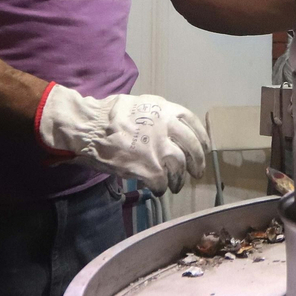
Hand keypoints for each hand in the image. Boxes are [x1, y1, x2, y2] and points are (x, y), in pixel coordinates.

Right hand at [36, 84, 209, 195]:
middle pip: (193, 148)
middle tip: (196, 173)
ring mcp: (160, 150)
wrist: (91, 127)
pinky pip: (162, 182)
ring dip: (179, 180)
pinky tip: (158, 190)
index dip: (202, 138)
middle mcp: (168, 129)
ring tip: (175, 186)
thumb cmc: (109, 114)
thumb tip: (166, 126)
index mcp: (166, 111)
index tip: (204, 149)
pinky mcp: (149, 169)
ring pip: (179, 168)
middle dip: (197, 163)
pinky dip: (162, 188)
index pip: (194, 124)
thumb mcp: (139, 105)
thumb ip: (157, 116)